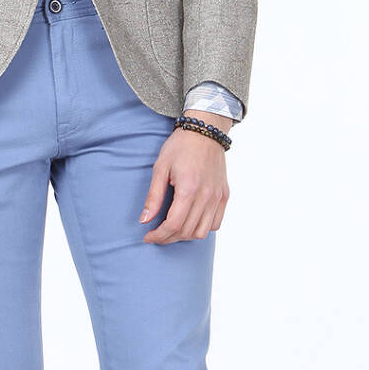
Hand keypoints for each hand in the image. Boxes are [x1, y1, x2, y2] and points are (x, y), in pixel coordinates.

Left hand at [139, 114, 231, 242]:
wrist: (205, 131)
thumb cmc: (180, 147)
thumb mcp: (160, 168)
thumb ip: (153, 196)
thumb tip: (144, 220)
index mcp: (189, 188)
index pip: (174, 224)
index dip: (159, 236)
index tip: (148, 237)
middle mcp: (206, 196)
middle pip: (187, 231)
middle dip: (168, 238)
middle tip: (156, 234)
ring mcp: (217, 197)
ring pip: (202, 232)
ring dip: (185, 236)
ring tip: (172, 230)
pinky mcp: (224, 195)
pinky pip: (215, 223)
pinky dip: (202, 228)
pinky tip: (190, 222)